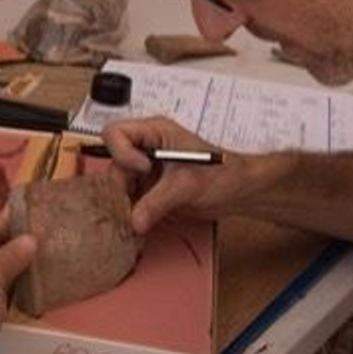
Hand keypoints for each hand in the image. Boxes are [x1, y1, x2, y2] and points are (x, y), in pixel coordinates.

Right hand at [99, 116, 246, 234]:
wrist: (238, 192)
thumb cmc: (222, 174)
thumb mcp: (186, 185)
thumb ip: (156, 202)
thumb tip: (133, 221)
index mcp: (154, 131)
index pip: (115, 133)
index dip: (122, 152)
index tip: (143, 169)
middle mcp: (145, 148)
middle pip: (114, 163)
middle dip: (121, 185)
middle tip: (134, 203)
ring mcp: (146, 170)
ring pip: (118, 184)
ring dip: (124, 202)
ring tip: (139, 216)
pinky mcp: (149, 189)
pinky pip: (128, 199)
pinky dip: (131, 212)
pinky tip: (140, 222)